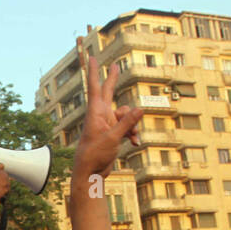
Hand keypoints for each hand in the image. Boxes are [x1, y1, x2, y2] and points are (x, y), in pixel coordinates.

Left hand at [73, 28, 143, 177]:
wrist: (90, 173)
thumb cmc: (94, 155)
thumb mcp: (113, 138)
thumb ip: (127, 123)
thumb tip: (140, 108)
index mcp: (96, 112)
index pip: (95, 87)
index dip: (95, 72)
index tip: (92, 57)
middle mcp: (101, 115)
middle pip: (108, 92)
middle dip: (113, 79)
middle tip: (114, 64)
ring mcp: (107, 123)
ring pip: (125, 114)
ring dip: (132, 124)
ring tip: (133, 138)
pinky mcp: (112, 133)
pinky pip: (127, 127)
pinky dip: (132, 133)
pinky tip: (135, 143)